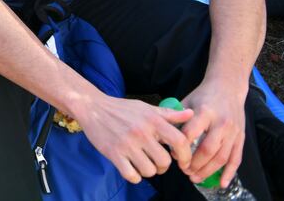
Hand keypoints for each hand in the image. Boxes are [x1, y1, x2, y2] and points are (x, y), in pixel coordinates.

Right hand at [76, 95, 193, 183]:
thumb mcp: (146, 108)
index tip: (182, 161)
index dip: (185, 155)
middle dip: (163, 166)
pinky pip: (132, 175)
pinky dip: (134, 176)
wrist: (92, 107)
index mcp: (152, 120)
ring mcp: (127, 144)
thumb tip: (191, 114)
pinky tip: (131, 168)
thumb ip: (169, 114)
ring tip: (142, 163)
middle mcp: (141, 132)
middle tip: (156, 162)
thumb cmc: (121, 108)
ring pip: (149, 171)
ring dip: (148, 171)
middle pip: (164, 161)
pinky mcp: (113, 153)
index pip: (179, 141)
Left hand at [181, 82, 247, 187]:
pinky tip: (221, 183)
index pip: (191, 133)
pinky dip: (229, 173)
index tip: (173, 154)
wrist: (228, 87)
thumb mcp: (187, 101)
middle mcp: (221, 123)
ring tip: (195, 177)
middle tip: (184, 171)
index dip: (180, 147)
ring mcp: (233, 132)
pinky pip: (236, 159)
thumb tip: (163, 136)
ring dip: (208, 171)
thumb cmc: (203, 96)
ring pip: (222, 157)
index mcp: (205, 112)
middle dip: (195, 163)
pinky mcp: (241, 138)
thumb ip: (177, 118)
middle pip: (208, 149)